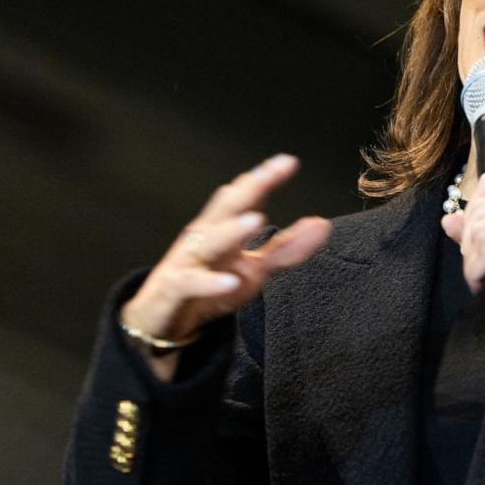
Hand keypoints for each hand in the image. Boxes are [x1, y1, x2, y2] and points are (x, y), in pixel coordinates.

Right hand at [121, 154, 329, 376]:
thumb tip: (322, 224)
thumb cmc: (209, 288)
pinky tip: (231, 282)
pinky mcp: (174, 291)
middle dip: (247, 191)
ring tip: (257, 219)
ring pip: (209, 243)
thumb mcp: (254, 271)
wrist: (162, 322)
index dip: (264, 180)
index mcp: (222, 229)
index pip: (245, 199)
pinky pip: (191, 284)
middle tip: (269, 174)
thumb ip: (287, 250)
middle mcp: (203, 239)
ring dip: (231, 230)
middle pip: (225, 210)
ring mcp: (186, 263)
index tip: (287, 162)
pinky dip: (210, 283)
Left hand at [440, 173, 484, 337]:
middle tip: (477, 264)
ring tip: (482, 275)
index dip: (473, 213)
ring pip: (480, 232)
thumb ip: (483, 227)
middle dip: (469, 242)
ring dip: (472, 261)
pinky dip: (477, 272)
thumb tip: (449, 219)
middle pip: (480, 208)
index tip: (476, 240)